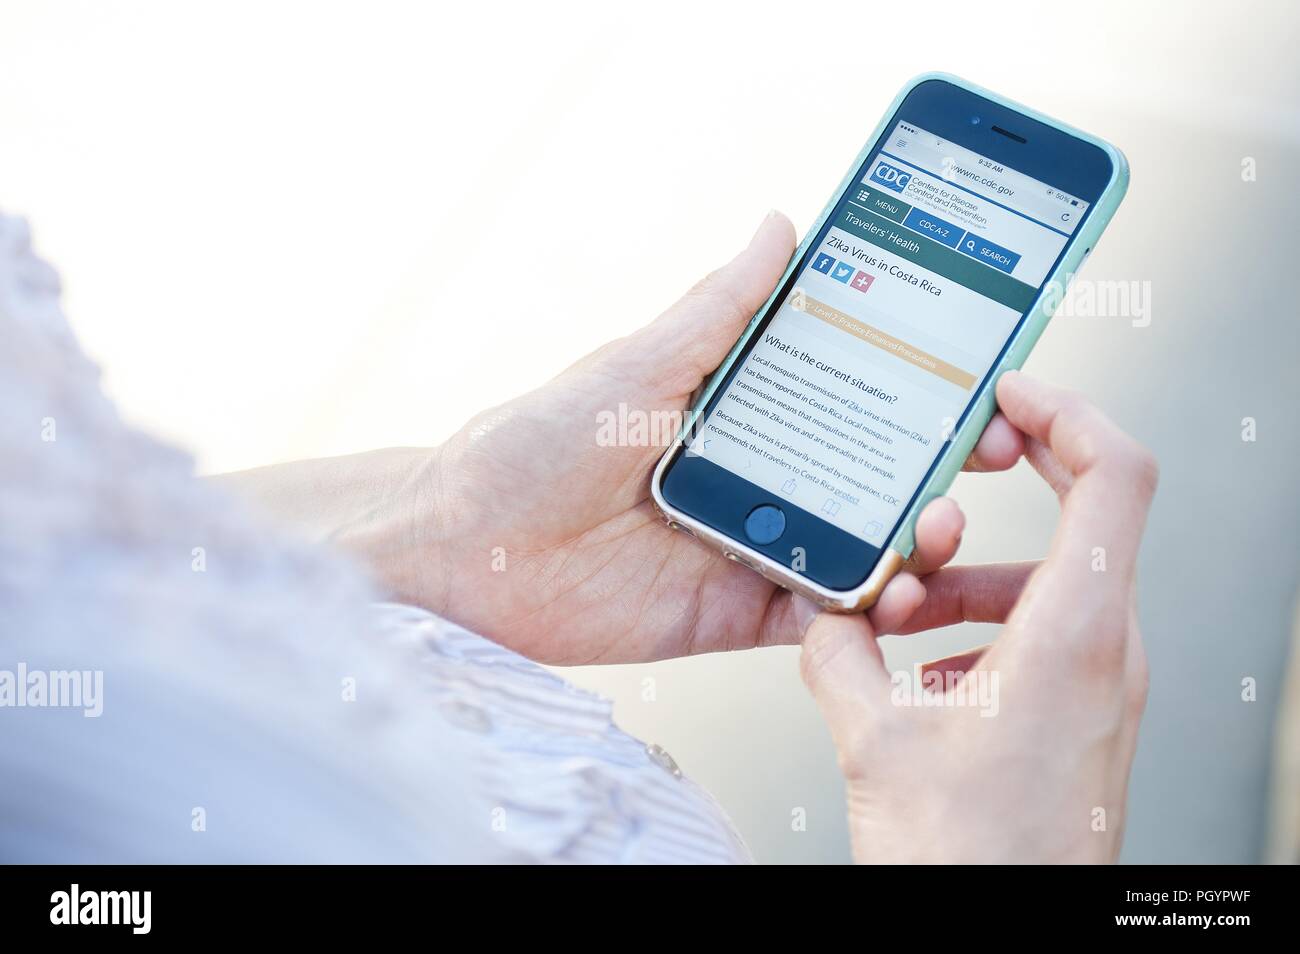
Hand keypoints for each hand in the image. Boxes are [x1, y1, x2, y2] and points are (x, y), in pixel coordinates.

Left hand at [397, 212, 1024, 663]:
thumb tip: (781, 227)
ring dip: (910, 545)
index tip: (980, 378)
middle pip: (866, 475)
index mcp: (735, 413)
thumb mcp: (633, 365)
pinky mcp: (727, 614)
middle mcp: (750, 478)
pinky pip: (808, 617)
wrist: (459, 553)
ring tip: (936, 530)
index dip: (915, 389)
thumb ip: (716, 311)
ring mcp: (744, 546)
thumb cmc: (531, 445)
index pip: (845, 395)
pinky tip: (886, 597)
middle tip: (987, 454)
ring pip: (853, 549)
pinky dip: (855, 612)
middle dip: (935, 468)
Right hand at [796, 371, 1157, 862]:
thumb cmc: (974, 858)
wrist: (1007, 937)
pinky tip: (922, 675)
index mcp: (1075, 634)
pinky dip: (981, 631)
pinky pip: (1042, 638)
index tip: (1014, 394)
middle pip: (1076, 523)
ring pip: (1046, 587)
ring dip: (968, 584)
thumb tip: (827, 621)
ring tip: (899, 620)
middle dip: (990, 508)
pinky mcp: (1082, 717)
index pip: (1113, 474)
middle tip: (939, 498)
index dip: (1067, 411)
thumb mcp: (874, 739)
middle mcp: (1108, 653)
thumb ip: (836, 655)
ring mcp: (1102, 687)